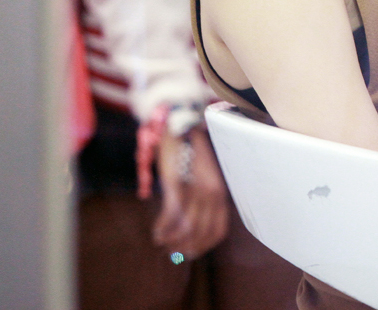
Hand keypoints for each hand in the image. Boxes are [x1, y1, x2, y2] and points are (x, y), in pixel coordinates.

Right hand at [152, 129, 229, 260]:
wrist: (180, 124)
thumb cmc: (189, 153)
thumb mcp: (202, 177)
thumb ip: (202, 199)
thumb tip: (191, 225)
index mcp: (221, 192)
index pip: (218, 230)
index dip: (204, 246)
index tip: (192, 252)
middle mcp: (212, 193)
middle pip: (201, 233)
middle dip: (185, 247)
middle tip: (172, 252)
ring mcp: (195, 188)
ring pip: (185, 228)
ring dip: (172, 241)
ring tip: (162, 242)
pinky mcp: (177, 184)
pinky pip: (171, 216)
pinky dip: (162, 229)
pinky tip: (156, 233)